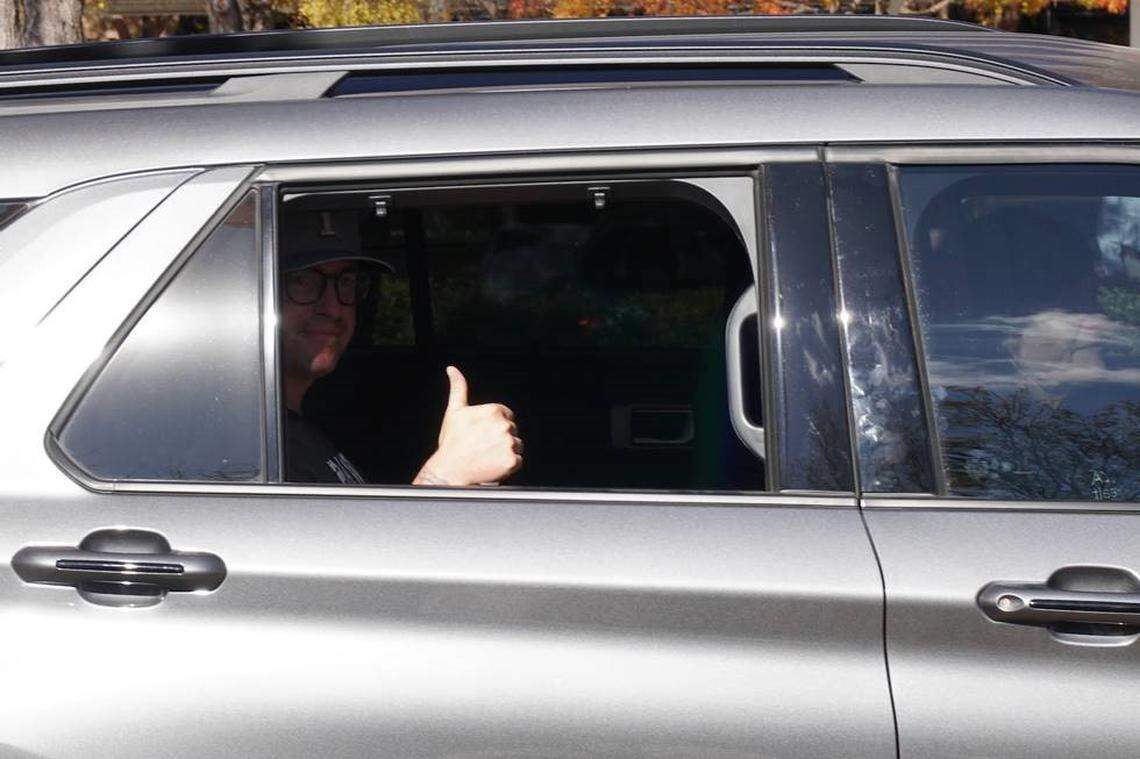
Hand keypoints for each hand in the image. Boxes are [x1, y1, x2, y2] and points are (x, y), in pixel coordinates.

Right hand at [413, 366, 522, 485]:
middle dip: (500, 439)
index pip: (506, 417)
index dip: (494, 427)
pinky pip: (517, 461)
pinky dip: (508, 466)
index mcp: (493, 410)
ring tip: (487, 456)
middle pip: (512, 431)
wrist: (449, 471)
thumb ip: (458, 387)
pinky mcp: (512, 460)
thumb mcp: (454, 411)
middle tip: (483, 447)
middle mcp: (503, 425)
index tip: (483, 435)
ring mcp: (508, 443)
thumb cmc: (451, 443)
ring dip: (505, 452)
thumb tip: (452, 369)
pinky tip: (492, 465)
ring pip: (517, 446)